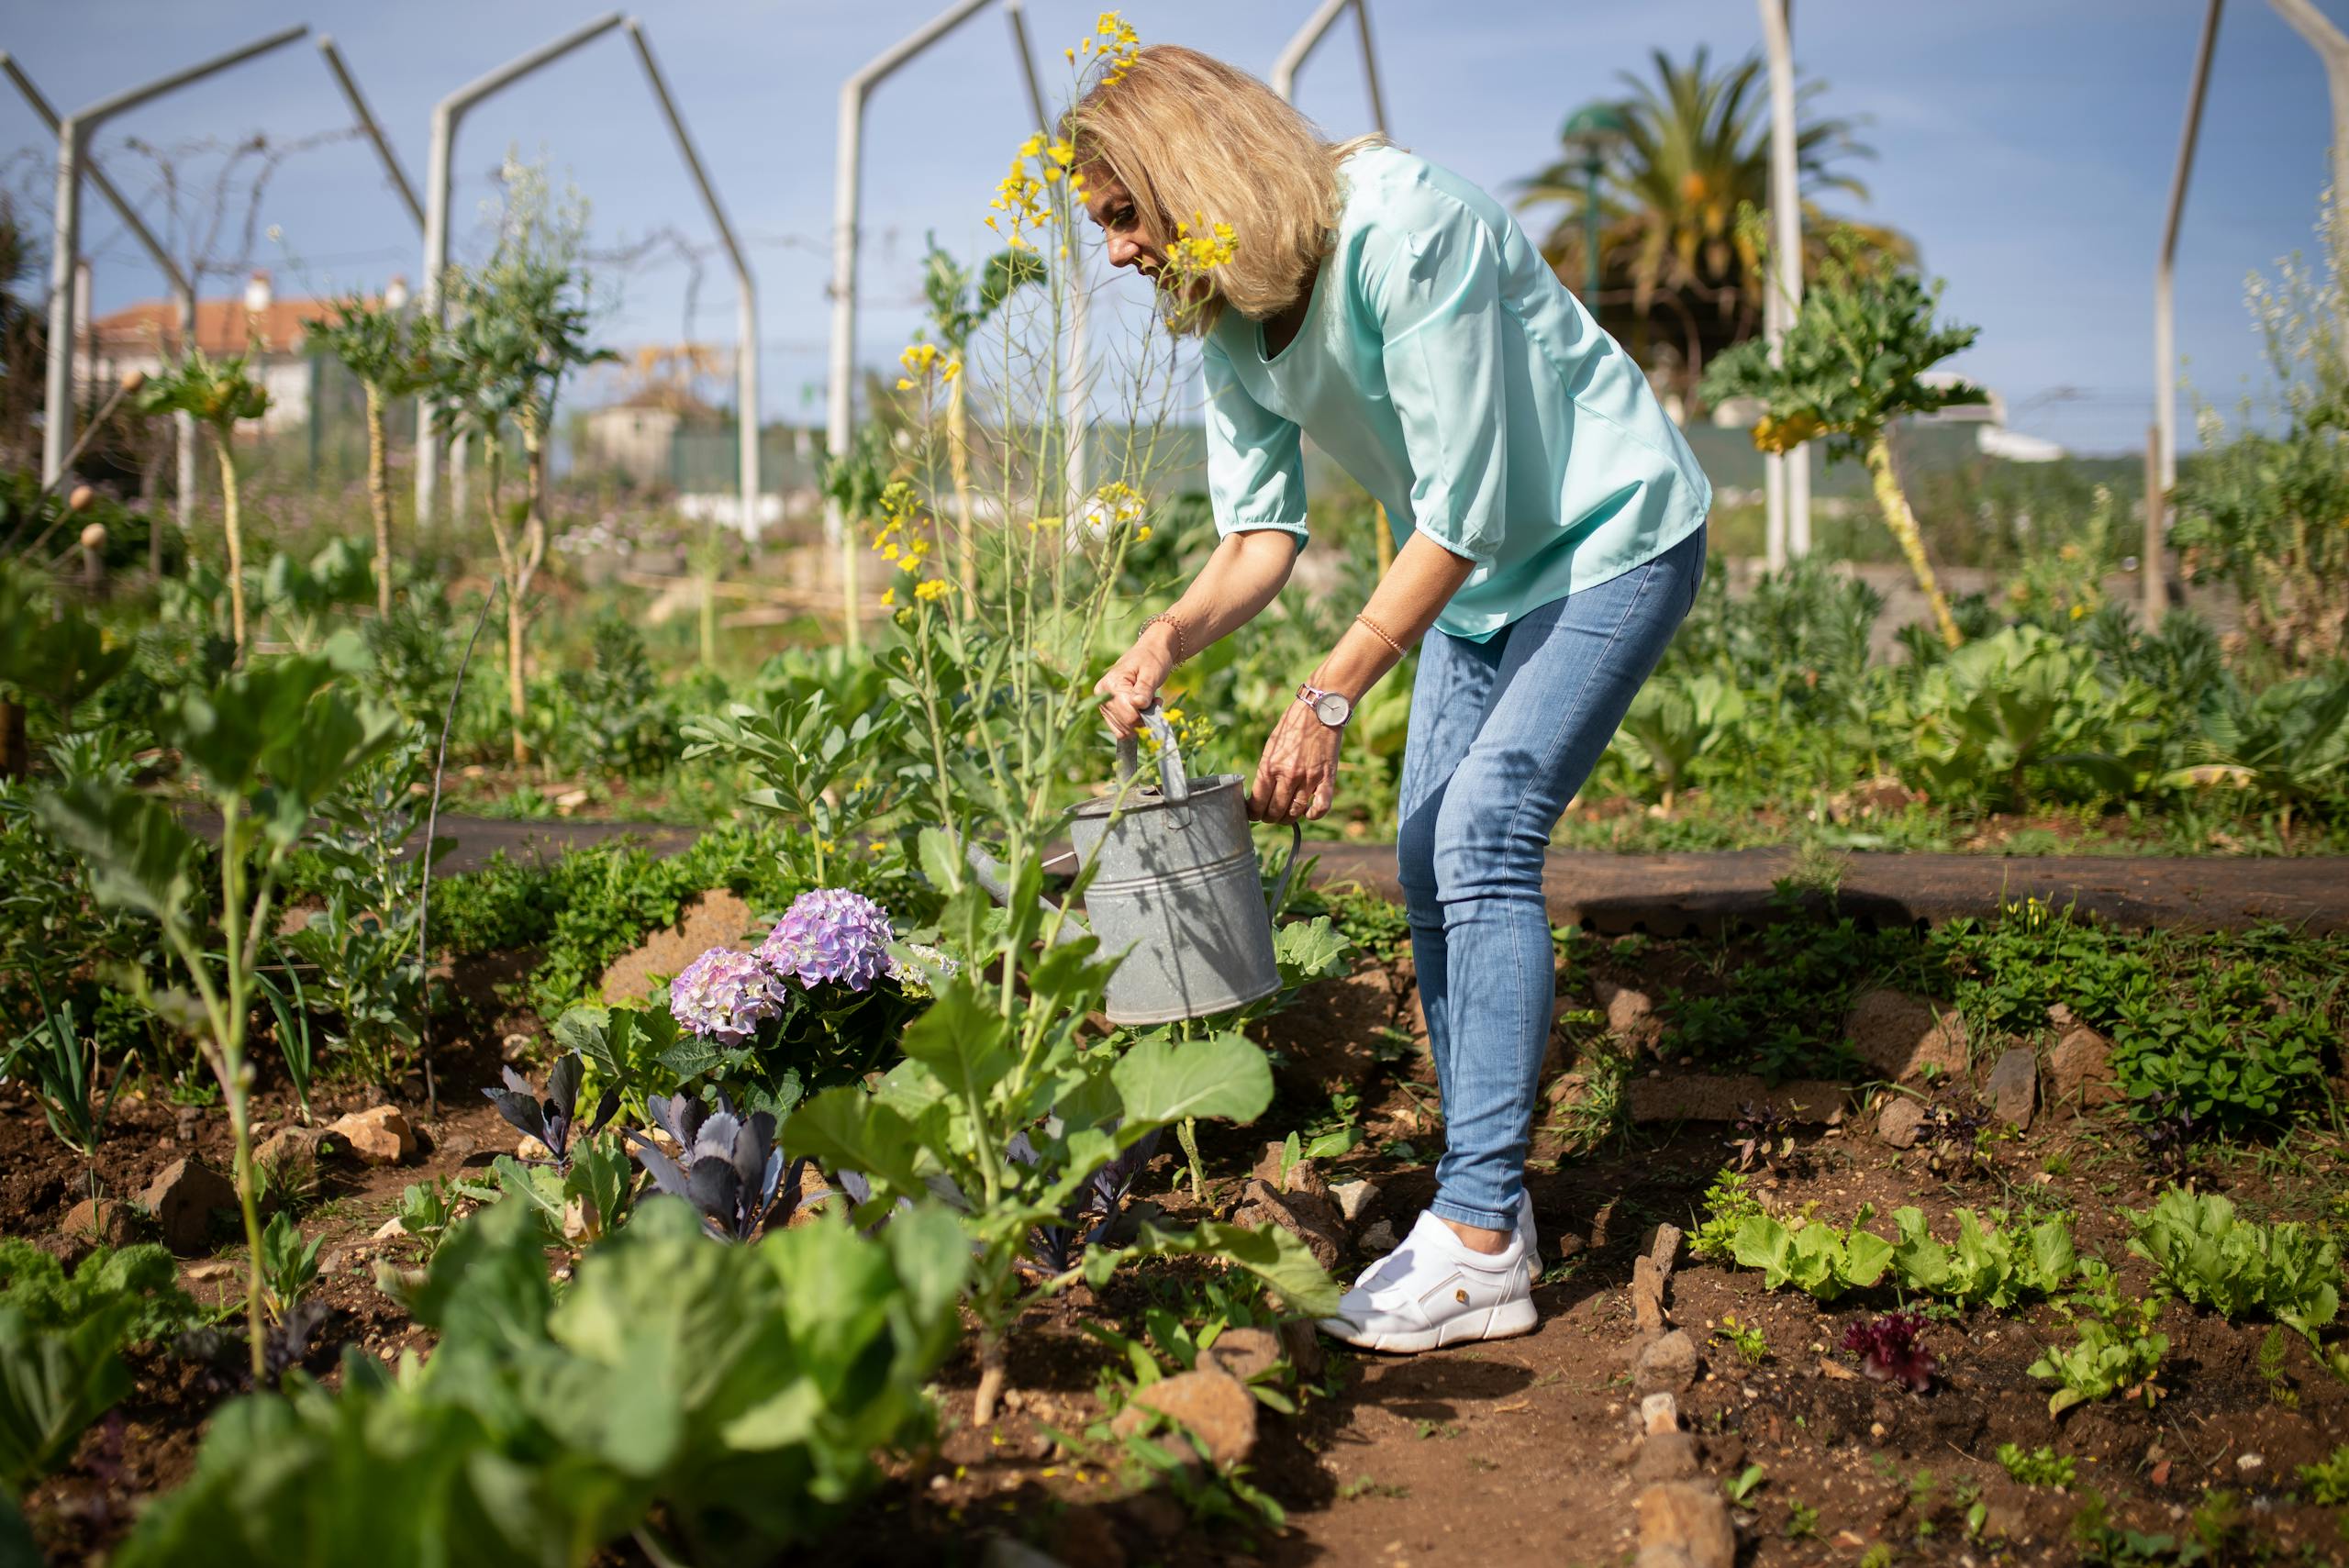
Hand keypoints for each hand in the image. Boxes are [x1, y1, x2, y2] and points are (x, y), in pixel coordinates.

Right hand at [1093, 627, 1175, 737]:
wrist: (1149, 652)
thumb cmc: (1152, 659)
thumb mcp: (1151, 672)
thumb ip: (1144, 689)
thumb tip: (1138, 704)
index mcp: (1111, 684)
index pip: (1128, 714)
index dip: (1146, 715)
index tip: (1158, 702)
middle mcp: (1103, 695)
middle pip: (1125, 724)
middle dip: (1144, 718)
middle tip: (1155, 702)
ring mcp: (1104, 704)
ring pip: (1123, 730)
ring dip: (1140, 722)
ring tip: (1148, 703)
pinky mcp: (1109, 710)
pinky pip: (1120, 729)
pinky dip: (1134, 724)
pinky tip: (1142, 710)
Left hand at [1249, 698, 1341, 822]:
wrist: (1319, 710)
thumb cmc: (1292, 726)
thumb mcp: (1271, 746)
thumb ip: (1266, 770)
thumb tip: (1260, 794)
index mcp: (1269, 766)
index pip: (1257, 803)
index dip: (1253, 814)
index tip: (1253, 813)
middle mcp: (1288, 775)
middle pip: (1274, 812)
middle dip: (1268, 818)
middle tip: (1268, 815)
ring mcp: (1309, 778)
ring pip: (1295, 813)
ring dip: (1287, 818)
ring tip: (1285, 814)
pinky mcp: (1327, 778)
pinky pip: (1321, 807)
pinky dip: (1313, 815)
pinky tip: (1308, 812)